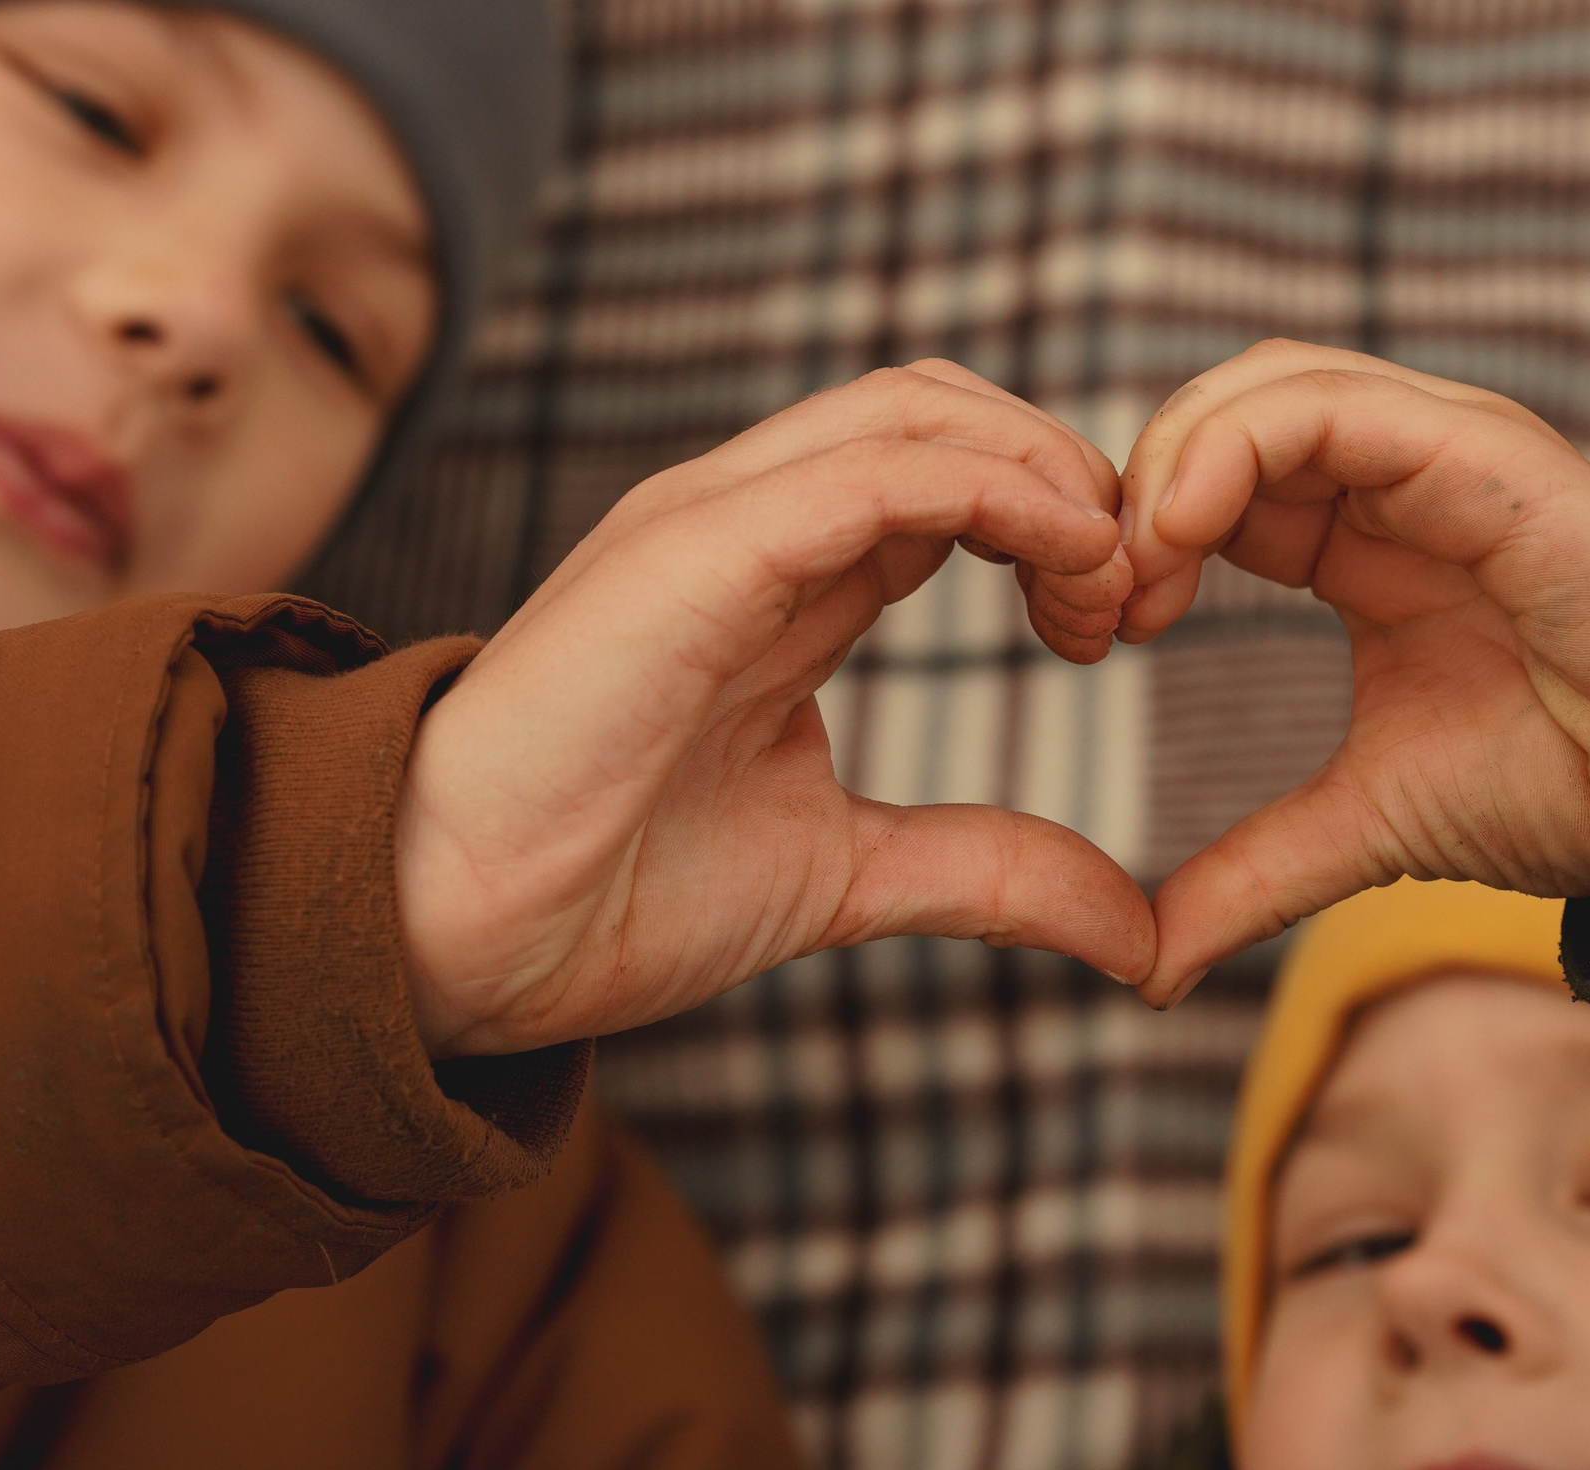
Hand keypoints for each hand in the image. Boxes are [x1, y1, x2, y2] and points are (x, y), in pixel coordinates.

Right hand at [396, 361, 1156, 1056]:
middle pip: (947, 413)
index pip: (950, 478)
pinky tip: (1061, 557)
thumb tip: (1135, 928)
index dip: (1062, 527)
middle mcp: (750, 525)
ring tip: (1106, 578)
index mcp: (783, 581)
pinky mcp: (694, 549)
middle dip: (1068, 481)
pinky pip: (871, 469)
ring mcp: (715, 522)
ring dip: (1045, 471)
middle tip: (1132, 600)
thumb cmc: (610, 897)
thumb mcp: (848, 877)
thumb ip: (988, 872)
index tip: (1119, 632)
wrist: (455, 939)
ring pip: (916, 410)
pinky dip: (993, 487)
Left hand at [1112, 340, 1589, 1005]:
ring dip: (1168, 467)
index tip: (1086, 638)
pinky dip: (1234, 448)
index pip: (1208, 475)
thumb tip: (1141, 967)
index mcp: (1361, 536)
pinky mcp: (1493, 457)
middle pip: (1220, 410)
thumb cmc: (1567, 793)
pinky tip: (1181, 536)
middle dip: (1128, 494)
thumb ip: (1249, 876)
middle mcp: (1403, 475)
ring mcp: (1450, 453)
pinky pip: (1336, 407)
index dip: (1127, 537)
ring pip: (1268, 385)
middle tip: (1091, 609)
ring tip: (1132, 577)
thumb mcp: (1362, 829)